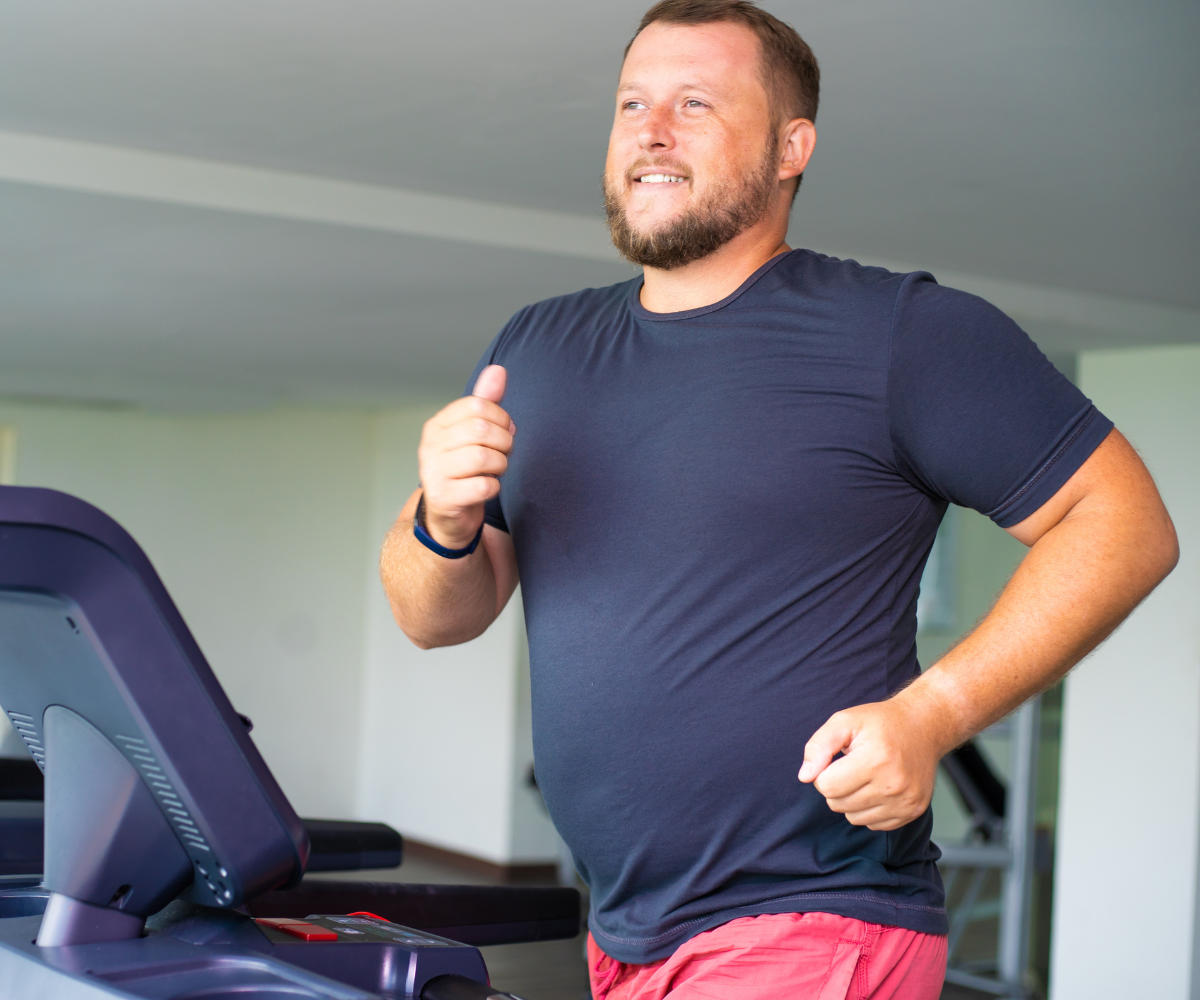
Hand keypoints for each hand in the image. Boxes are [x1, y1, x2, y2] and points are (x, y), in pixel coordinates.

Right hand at [417, 365, 513, 548]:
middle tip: (502, 454)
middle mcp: (430, 446)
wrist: (448, 514)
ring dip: (500, 466)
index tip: (503, 431)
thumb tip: (498, 370)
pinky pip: (483, 486)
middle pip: (481, 430)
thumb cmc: (464, 469)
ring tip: (495, 471)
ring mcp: (434, 473)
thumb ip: (486, 402)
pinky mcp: (444, 498)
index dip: (501, 418)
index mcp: (437, 425)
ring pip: (483, 458)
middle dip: (504, 443)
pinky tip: (487, 487)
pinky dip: (493, 487)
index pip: (477, 405)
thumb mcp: (474, 432)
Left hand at [797, 693, 948, 831]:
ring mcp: (906, 801)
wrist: (923, 726)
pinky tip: (878, 787)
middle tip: (852, 766)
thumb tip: (805, 777)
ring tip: (866, 776)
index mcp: (875, 760)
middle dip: (837, 786)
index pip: (827, 787)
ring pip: (854, 818)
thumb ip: (818, 746)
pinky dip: (869, 809)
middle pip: (838, 804)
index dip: (824, 772)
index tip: (837, 760)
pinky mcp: (913, 812)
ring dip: (852, 800)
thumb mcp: (843, 721)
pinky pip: (874, 825)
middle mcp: (894, 785)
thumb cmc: (880, 723)